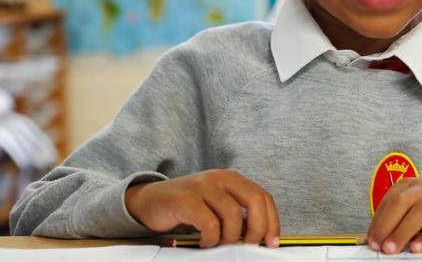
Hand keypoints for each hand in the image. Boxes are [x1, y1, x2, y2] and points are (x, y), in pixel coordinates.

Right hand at [124, 169, 280, 248]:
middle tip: (249, 244)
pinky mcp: (186, 199)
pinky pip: (210, 223)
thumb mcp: (215, 204)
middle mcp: (220, 178)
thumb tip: (258, 235)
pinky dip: (211, 238)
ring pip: (233, 214)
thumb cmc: (187, 205)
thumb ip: (236, 213)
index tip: (272, 241)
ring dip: (230, 237)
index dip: (272, 221)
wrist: (150, 200)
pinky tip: (204, 241)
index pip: (262, 197)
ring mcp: (203, 186)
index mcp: (232, 179)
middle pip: (254, 200)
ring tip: (219, 242)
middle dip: (258, 227)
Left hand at [366, 178, 421, 254]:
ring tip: (392, 249)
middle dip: (387, 224)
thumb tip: (377, 239)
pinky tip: (417, 248)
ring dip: (404, 231)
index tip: (371, 240)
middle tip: (378, 246)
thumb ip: (397, 219)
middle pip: (402, 202)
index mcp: (410, 184)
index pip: (389, 200)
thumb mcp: (413, 207)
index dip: (378, 221)